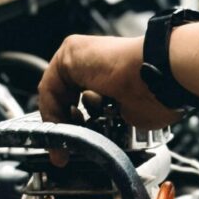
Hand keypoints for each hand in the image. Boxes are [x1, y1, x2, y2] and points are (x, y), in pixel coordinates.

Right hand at [38, 34, 181, 130]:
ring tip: (87, 127)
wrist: (151, 80)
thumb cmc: (117, 62)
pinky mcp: (124, 118)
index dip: (49, 112)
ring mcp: (109, 101)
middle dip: (65, 125)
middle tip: (64, 135)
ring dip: (84, 130)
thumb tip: (52, 115)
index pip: (53, 93)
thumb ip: (50, 86)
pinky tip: (104, 131)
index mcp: (78, 62)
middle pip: (68, 113)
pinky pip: (106, 136)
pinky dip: (102, 138)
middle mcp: (94, 82)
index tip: (47, 130)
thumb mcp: (68, 60)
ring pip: (85, 127)